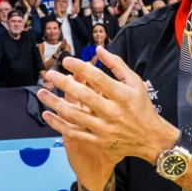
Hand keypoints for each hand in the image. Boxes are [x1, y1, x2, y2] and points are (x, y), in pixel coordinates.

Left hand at [37, 47, 175, 171]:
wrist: (149, 138)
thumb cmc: (141, 106)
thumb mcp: (135, 82)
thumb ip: (116, 65)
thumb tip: (99, 49)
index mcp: (122, 95)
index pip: (98, 78)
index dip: (80, 68)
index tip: (66, 60)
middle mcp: (112, 112)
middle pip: (84, 96)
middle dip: (64, 84)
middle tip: (49, 75)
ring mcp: (104, 128)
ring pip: (75, 116)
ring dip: (55, 104)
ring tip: (41, 93)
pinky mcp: (97, 141)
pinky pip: (74, 133)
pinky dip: (58, 124)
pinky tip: (47, 115)